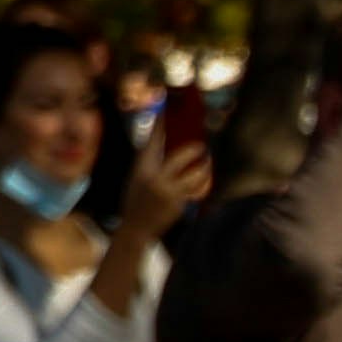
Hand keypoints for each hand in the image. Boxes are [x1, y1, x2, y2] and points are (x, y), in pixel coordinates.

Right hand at [113, 128, 215, 243]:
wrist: (136, 228)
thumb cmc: (134, 200)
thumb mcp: (134, 178)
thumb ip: (147, 162)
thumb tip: (157, 144)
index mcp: (141, 169)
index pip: (152, 143)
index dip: (159, 127)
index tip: (165, 113)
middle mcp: (155, 178)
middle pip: (179, 157)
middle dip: (192, 150)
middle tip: (201, 146)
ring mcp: (168, 192)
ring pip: (194, 175)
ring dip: (203, 167)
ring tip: (207, 161)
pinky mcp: (178, 203)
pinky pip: (195, 189)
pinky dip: (201, 183)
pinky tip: (205, 179)